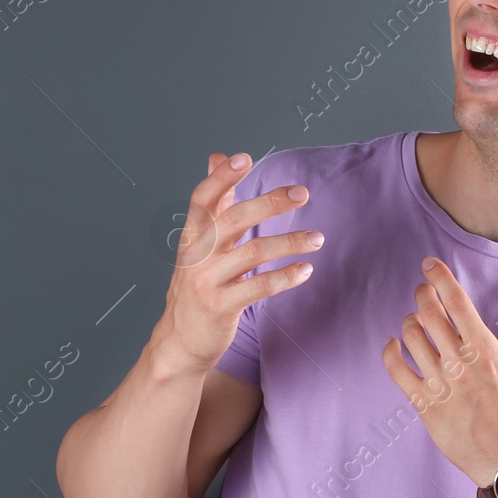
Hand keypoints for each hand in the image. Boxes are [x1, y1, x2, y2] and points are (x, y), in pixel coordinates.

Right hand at [151, 151, 324, 375]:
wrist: (179, 342)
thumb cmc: (196, 285)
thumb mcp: (199, 243)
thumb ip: (213, 202)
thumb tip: (217, 156)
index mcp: (192, 236)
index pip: (202, 198)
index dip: (220, 177)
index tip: (244, 158)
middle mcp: (197, 255)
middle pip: (233, 219)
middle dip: (269, 203)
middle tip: (302, 193)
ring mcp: (207, 282)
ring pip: (253, 252)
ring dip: (290, 242)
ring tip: (318, 238)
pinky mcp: (221, 308)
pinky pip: (258, 288)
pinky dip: (285, 277)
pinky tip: (305, 270)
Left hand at [381, 257, 497, 489]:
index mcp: (486, 350)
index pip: (456, 301)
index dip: (439, 276)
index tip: (429, 264)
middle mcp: (460, 363)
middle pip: (428, 312)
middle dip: (423, 293)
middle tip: (425, 291)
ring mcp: (440, 385)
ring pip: (410, 336)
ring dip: (410, 320)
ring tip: (417, 321)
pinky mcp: (424, 406)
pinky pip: (396, 370)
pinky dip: (390, 350)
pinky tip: (394, 345)